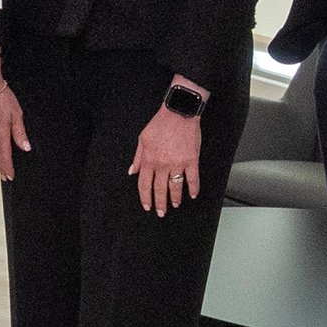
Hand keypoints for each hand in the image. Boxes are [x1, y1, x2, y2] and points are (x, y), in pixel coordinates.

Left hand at [131, 83, 206, 215]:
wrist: (179, 113)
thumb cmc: (161, 124)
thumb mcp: (142, 139)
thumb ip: (138, 157)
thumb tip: (132, 171)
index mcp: (149, 159)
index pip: (144, 183)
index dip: (145, 197)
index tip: (146, 205)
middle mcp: (162, 164)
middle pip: (159, 189)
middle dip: (159, 203)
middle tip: (161, 212)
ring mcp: (177, 164)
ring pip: (175, 187)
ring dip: (175, 198)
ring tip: (175, 205)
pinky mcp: (191, 160)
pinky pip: (193, 178)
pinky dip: (193, 188)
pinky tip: (192, 194)